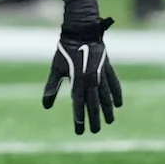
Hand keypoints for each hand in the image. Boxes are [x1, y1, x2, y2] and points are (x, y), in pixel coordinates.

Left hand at [43, 18, 123, 134]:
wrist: (81, 32)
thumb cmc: (65, 50)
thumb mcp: (56, 69)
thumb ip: (52, 88)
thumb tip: (45, 106)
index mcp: (78, 81)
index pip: (78, 105)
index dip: (79, 118)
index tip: (79, 130)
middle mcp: (91, 80)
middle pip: (94, 104)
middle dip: (94, 119)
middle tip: (94, 131)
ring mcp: (101, 74)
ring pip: (106, 97)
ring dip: (107, 110)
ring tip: (109, 121)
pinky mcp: (107, 68)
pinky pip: (114, 84)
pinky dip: (116, 94)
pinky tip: (118, 104)